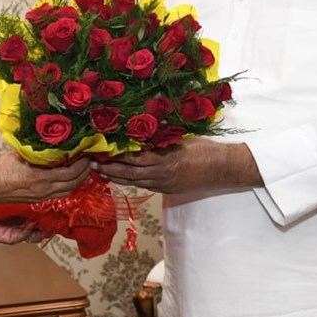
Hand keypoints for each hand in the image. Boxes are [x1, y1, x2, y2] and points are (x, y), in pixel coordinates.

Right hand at [0, 151, 92, 202]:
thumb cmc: (0, 169)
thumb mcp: (19, 153)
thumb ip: (37, 148)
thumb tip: (51, 136)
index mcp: (40, 177)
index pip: (70, 172)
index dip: (82, 162)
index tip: (86, 150)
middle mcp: (44, 189)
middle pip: (74, 182)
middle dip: (85, 170)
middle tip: (90, 157)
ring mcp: (43, 196)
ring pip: (69, 190)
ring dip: (80, 179)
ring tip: (84, 166)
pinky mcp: (39, 200)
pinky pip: (61, 193)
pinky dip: (70, 185)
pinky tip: (71, 176)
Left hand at [94, 138, 260, 193]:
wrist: (224, 168)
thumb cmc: (207, 148)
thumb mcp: (183, 137)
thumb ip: (162, 135)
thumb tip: (143, 127)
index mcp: (166, 158)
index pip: (133, 157)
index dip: (115, 155)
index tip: (100, 149)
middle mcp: (162, 174)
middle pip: (129, 173)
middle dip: (109, 169)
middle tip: (91, 164)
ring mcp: (165, 184)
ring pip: (134, 182)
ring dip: (116, 177)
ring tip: (100, 172)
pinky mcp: (168, 190)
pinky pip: (145, 185)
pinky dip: (131, 181)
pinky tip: (121, 178)